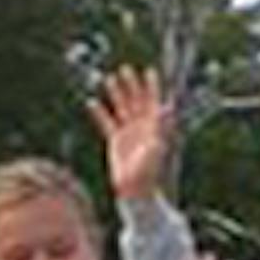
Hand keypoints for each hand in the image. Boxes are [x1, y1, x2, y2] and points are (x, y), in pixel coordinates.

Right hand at [88, 65, 171, 202]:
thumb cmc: (149, 171)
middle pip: (136, 100)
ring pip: (121, 108)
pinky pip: (106, 123)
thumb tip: (167, 106)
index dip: (152, 86)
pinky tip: (91, 102)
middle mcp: (142, 126)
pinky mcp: (116, 141)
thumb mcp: (157, 145)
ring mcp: (129, 132)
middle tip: (125, 69)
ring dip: (116, 94)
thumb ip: (161, 125)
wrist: (136, 190)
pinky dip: (99, 113)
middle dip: (131, 85)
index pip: (154, 101)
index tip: (149, 71)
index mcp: (155, 126)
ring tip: (108, 78)